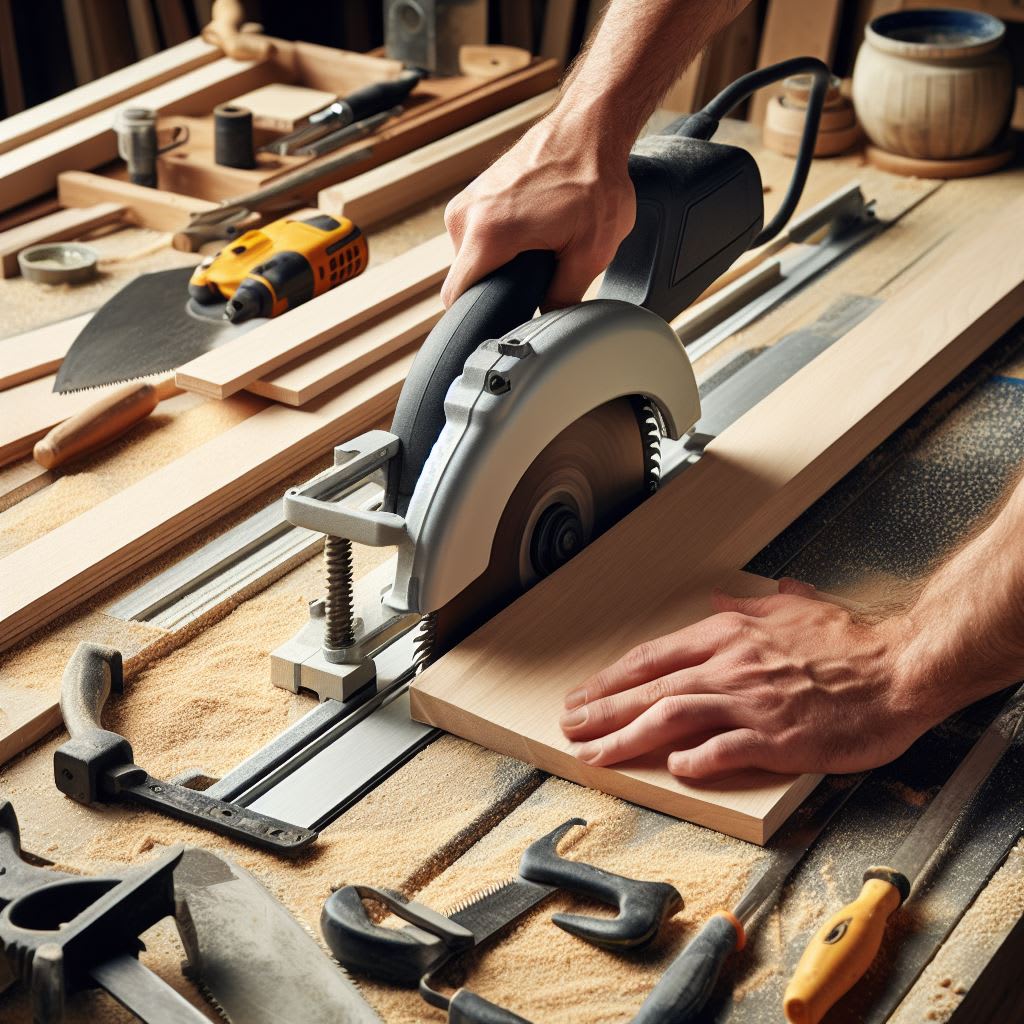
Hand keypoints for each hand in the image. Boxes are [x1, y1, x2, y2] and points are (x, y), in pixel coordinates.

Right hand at [440, 108, 635, 311]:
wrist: (588, 128)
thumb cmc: (592, 179)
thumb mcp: (591, 252)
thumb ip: (563, 297)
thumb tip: (548, 321)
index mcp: (487, 234)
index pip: (456, 299)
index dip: (478, 317)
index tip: (501, 319)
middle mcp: (466, 216)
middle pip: (467, 280)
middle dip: (498, 287)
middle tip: (538, 273)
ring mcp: (467, 201)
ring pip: (473, 258)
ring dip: (501, 262)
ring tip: (539, 246)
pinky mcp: (475, 193)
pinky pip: (477, 235)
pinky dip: (500, 242)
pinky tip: (531, 231)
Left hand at [560, 579, 929, 780]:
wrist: (899, 668)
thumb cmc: (849, 642)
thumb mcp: (792, 610)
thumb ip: (749, 608)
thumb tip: (719, 600)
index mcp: (730, 637)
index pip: (653, 658)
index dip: (612, 679)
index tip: (584, 694)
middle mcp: (731, 666)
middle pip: (651, 688)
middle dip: (602, 709)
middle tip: (568, 726)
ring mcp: (752, 702)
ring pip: (673, 716)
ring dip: (627, 736)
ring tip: (594, 753)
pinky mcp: (779, 737)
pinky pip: (725, 749)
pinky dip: (695, 759)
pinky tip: (672, 768)